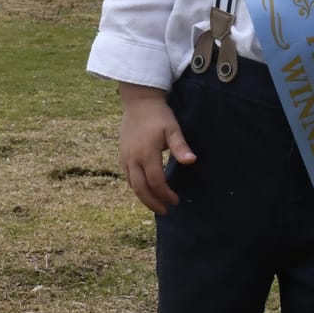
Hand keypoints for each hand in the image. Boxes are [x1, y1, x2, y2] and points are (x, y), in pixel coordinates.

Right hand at [118, 84, 194, 214]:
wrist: (138, 101)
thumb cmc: (158, 114)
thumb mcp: (172, 128)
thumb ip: (180, 146)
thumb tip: (191, 161)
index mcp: (147, 154)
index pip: (156, 182)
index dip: (166, 194)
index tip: (176, 200)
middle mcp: (133, 159)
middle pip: (141, 189)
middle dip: (153, 203)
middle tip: (165, 211)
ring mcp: (125, 158)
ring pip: (132, 185)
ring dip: (144, 197)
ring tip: (157, 204)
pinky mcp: (122, 155)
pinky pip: (128, 177)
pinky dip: (137, 188)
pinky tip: (146, 190)